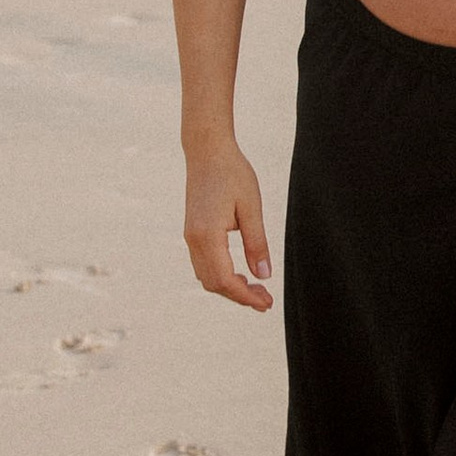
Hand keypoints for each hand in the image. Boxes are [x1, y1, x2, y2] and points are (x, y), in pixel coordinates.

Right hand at [184, 143, 273, 306]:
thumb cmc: (233, 174)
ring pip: (206, 276)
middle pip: (213, 283)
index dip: (245, 297)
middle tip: (265, 299)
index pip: (225, 280)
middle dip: (239, 296)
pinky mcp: (192, 232)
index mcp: (207, 235)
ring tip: (256, 288)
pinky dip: (221, 275)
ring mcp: (189, 237)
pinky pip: (203, 264)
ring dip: (229, 287)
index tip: (266, 304)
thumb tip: (263, 275)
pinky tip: (240, 273)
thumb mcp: (252, 208)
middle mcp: (193, 240)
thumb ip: (257, 243)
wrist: (207, 151)